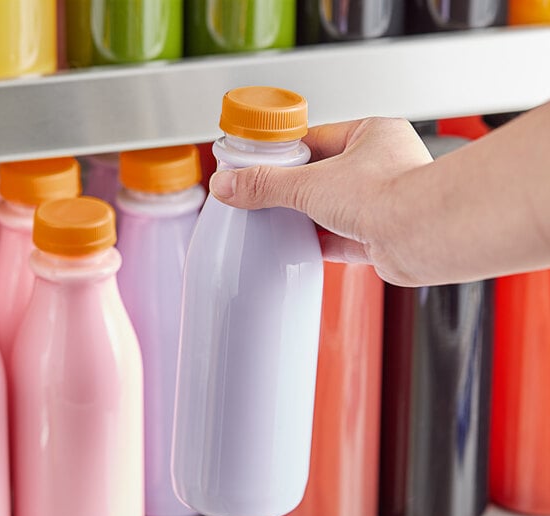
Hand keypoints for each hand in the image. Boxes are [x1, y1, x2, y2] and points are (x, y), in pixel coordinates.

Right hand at [209, 118, 432, 285]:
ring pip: (332, 207)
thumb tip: (229, 184)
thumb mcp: (311, 184)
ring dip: (307, 216)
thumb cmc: (390, 196)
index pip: (315, 138)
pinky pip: (342, 237)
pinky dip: (320, 241)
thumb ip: (266, 185)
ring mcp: (381, 203)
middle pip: (321, 176)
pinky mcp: (380, 235)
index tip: (258, 162)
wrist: (423, 237)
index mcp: (371, 135)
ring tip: (277, 221)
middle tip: (262, 194)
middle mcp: (380, 167)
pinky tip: (300, 244)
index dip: (283, 152)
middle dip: (293, 188)